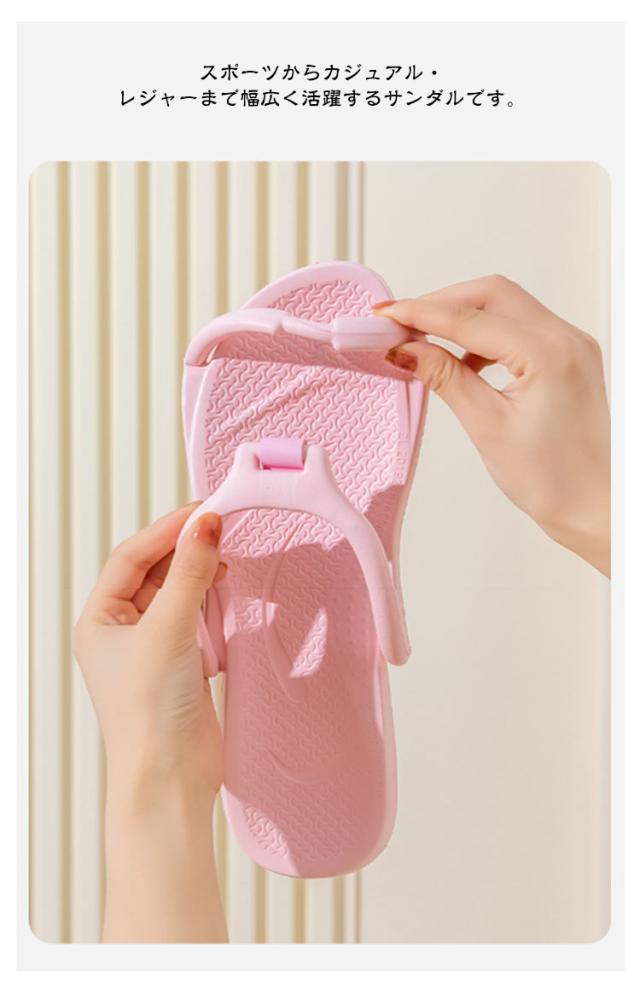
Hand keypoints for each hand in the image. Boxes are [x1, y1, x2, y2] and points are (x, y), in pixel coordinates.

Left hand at [73, 504, 228, 941]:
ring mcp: (152, 648)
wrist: (171, 778)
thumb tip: (206, 522)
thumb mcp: (169, 629)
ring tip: (229, 555)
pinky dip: (213, 600)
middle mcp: (121, 631)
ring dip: (201, 572)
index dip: (168, 530)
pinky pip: (196, 617)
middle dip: (186, 548)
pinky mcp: (181, 665)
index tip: (206, 511)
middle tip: (223, 526)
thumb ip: (190, 571)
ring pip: (177, 592)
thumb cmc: (151, 713)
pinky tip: (231, 591)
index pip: (132, 556)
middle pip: (154, 570)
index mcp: (99, 619)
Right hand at [375, 275, 609, 575]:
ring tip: (424, 341)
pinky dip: (485, 332)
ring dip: (462, 315)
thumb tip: (407, 350)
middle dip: (441, 303)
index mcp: (549, 354)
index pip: (470, 318)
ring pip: (506, 305)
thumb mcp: (487, 426)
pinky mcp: (568, 356)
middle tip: (399, 324)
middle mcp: (566, 338)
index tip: (385, 316)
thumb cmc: (555, 480)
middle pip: (491, 295)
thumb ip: (445, 378)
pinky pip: (520, 326)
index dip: (420, 313)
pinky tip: (462, 358)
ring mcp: (571, 344)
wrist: (595, 505)